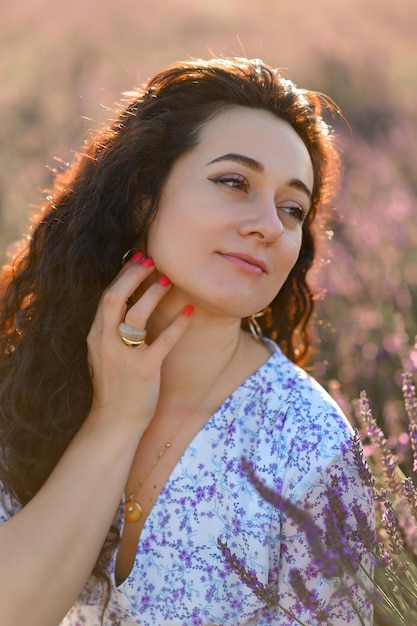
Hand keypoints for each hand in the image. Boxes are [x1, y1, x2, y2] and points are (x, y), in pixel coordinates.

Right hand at [86, 255, 192, 432]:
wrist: (114, 421)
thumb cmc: (115, 385)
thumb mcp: (105, 353)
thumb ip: (112, 328)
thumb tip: (130, 301)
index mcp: (96, 335)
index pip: (106, 295)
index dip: (123, 274)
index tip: (139, 258)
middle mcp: (105, 342)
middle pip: (113, 297)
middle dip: (133, 275)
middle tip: (153, 260)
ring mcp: (123, 356)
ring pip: (136, 316)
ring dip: (153, 294)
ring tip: (169, 280)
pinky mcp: (143, 370)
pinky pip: (162, 342)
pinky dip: (176, 326)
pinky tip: (189, 313)